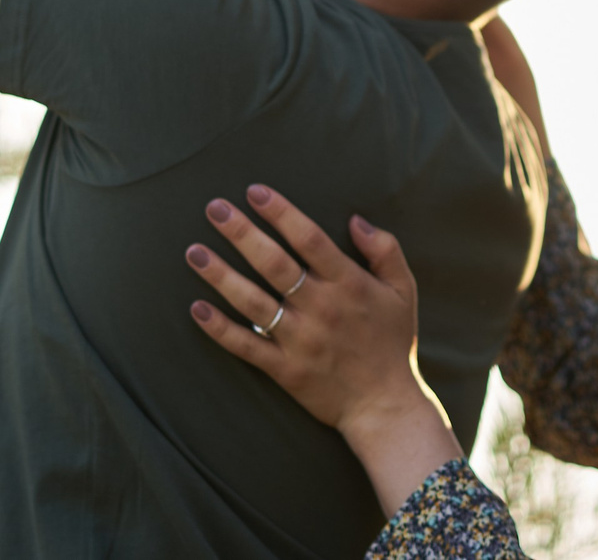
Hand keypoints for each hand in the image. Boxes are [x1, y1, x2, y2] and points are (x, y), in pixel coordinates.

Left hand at [185, 185, 447, 449]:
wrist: (386, 406)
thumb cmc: (392, 342)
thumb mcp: (404, 289)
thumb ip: (384, 249)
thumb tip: (355, 219)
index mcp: (348, 284)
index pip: (309, 239)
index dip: (281, 212)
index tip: (254, 191)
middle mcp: (320, 308)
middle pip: (274, 264)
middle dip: (242, 233)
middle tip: (215, 208)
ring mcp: (300, 340)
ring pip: (253, 303)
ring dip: (221, 276)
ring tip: (194, 252)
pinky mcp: (285, 370)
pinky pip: (247, 347)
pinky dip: (220, 329)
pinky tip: (197, 308)